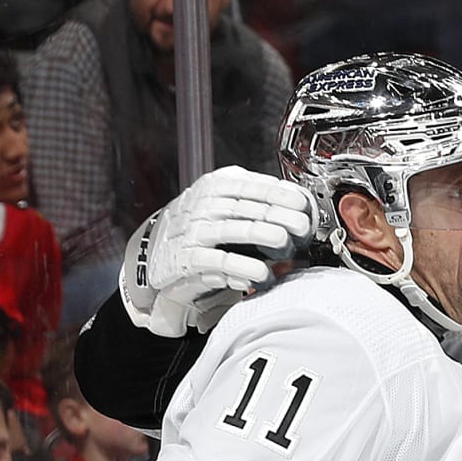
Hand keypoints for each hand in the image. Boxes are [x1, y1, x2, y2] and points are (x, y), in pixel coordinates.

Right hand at [120, 166, 316, 337]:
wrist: (157, 252)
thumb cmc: (202, 229)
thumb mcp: (228, 205)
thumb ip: (258, 202)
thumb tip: (301, 205)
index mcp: (218, 185)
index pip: (253, 186)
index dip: (281, 194)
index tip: (304, 205)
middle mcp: (204, 205)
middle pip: (247, 207)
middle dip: (279, 216)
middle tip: (302, 228)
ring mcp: (194, 231)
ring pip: (233, 230)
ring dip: (261, 236)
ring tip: (285, 244)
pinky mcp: (188, 260)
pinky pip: (218, 262)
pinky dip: (242, 268)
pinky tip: (261, 274)